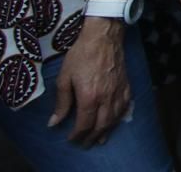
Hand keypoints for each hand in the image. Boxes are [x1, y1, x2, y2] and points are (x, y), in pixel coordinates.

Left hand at [50, 18, 129, 145]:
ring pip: (115, 118)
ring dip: (107, 131)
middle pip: (101, 125)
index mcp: (90, 96)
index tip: (71, 139)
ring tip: (101, 138)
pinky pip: (125, 106)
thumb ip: (62, 102)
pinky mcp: (126, 85)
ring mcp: (118, 92)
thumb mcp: (65, 78)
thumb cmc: (81, 55)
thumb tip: (54, 122)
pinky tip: (116, 120)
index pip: (84, 124)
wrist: (104, 36)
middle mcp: (106, 98)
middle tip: (85, 144)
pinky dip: (120, 117)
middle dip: (92, 137)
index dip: (77, 135)